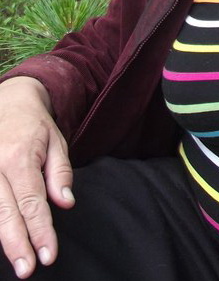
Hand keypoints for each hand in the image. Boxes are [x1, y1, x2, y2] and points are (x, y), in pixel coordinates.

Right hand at [0, 78, 73, 278]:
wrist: (10, 102)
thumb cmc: (36, 125)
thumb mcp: (56, 142)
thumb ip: (60, 173)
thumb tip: (65, 203)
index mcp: (18, 157)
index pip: (31, 202)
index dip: (40, 231)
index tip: (48, 255)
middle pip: (5, 213)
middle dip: (18, 244)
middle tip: (29, 270)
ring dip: (4, 239)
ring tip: (18, 263)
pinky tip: (4, 242)